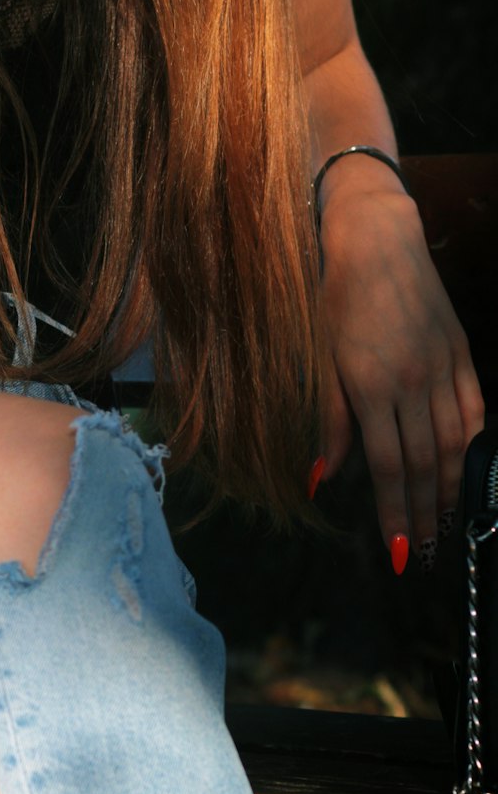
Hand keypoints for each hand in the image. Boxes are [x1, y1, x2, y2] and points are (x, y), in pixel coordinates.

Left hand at [317, 188, 484, 571]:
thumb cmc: (337, 300)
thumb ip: (330, 423)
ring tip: (449, 523)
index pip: (388, 468)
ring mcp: (442, 368)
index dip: (395, 513)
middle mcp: (412, 383)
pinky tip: (467, 471)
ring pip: (453, 444)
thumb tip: (321, 480)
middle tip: (430, 551)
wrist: (377, 242)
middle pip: (423, 465)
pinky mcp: (460, 354)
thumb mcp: (322, 360)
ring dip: (450, 489)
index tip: (401, 551)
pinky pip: (472, 411)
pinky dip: (471, 446)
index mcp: (372, 387)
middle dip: (426, 514)